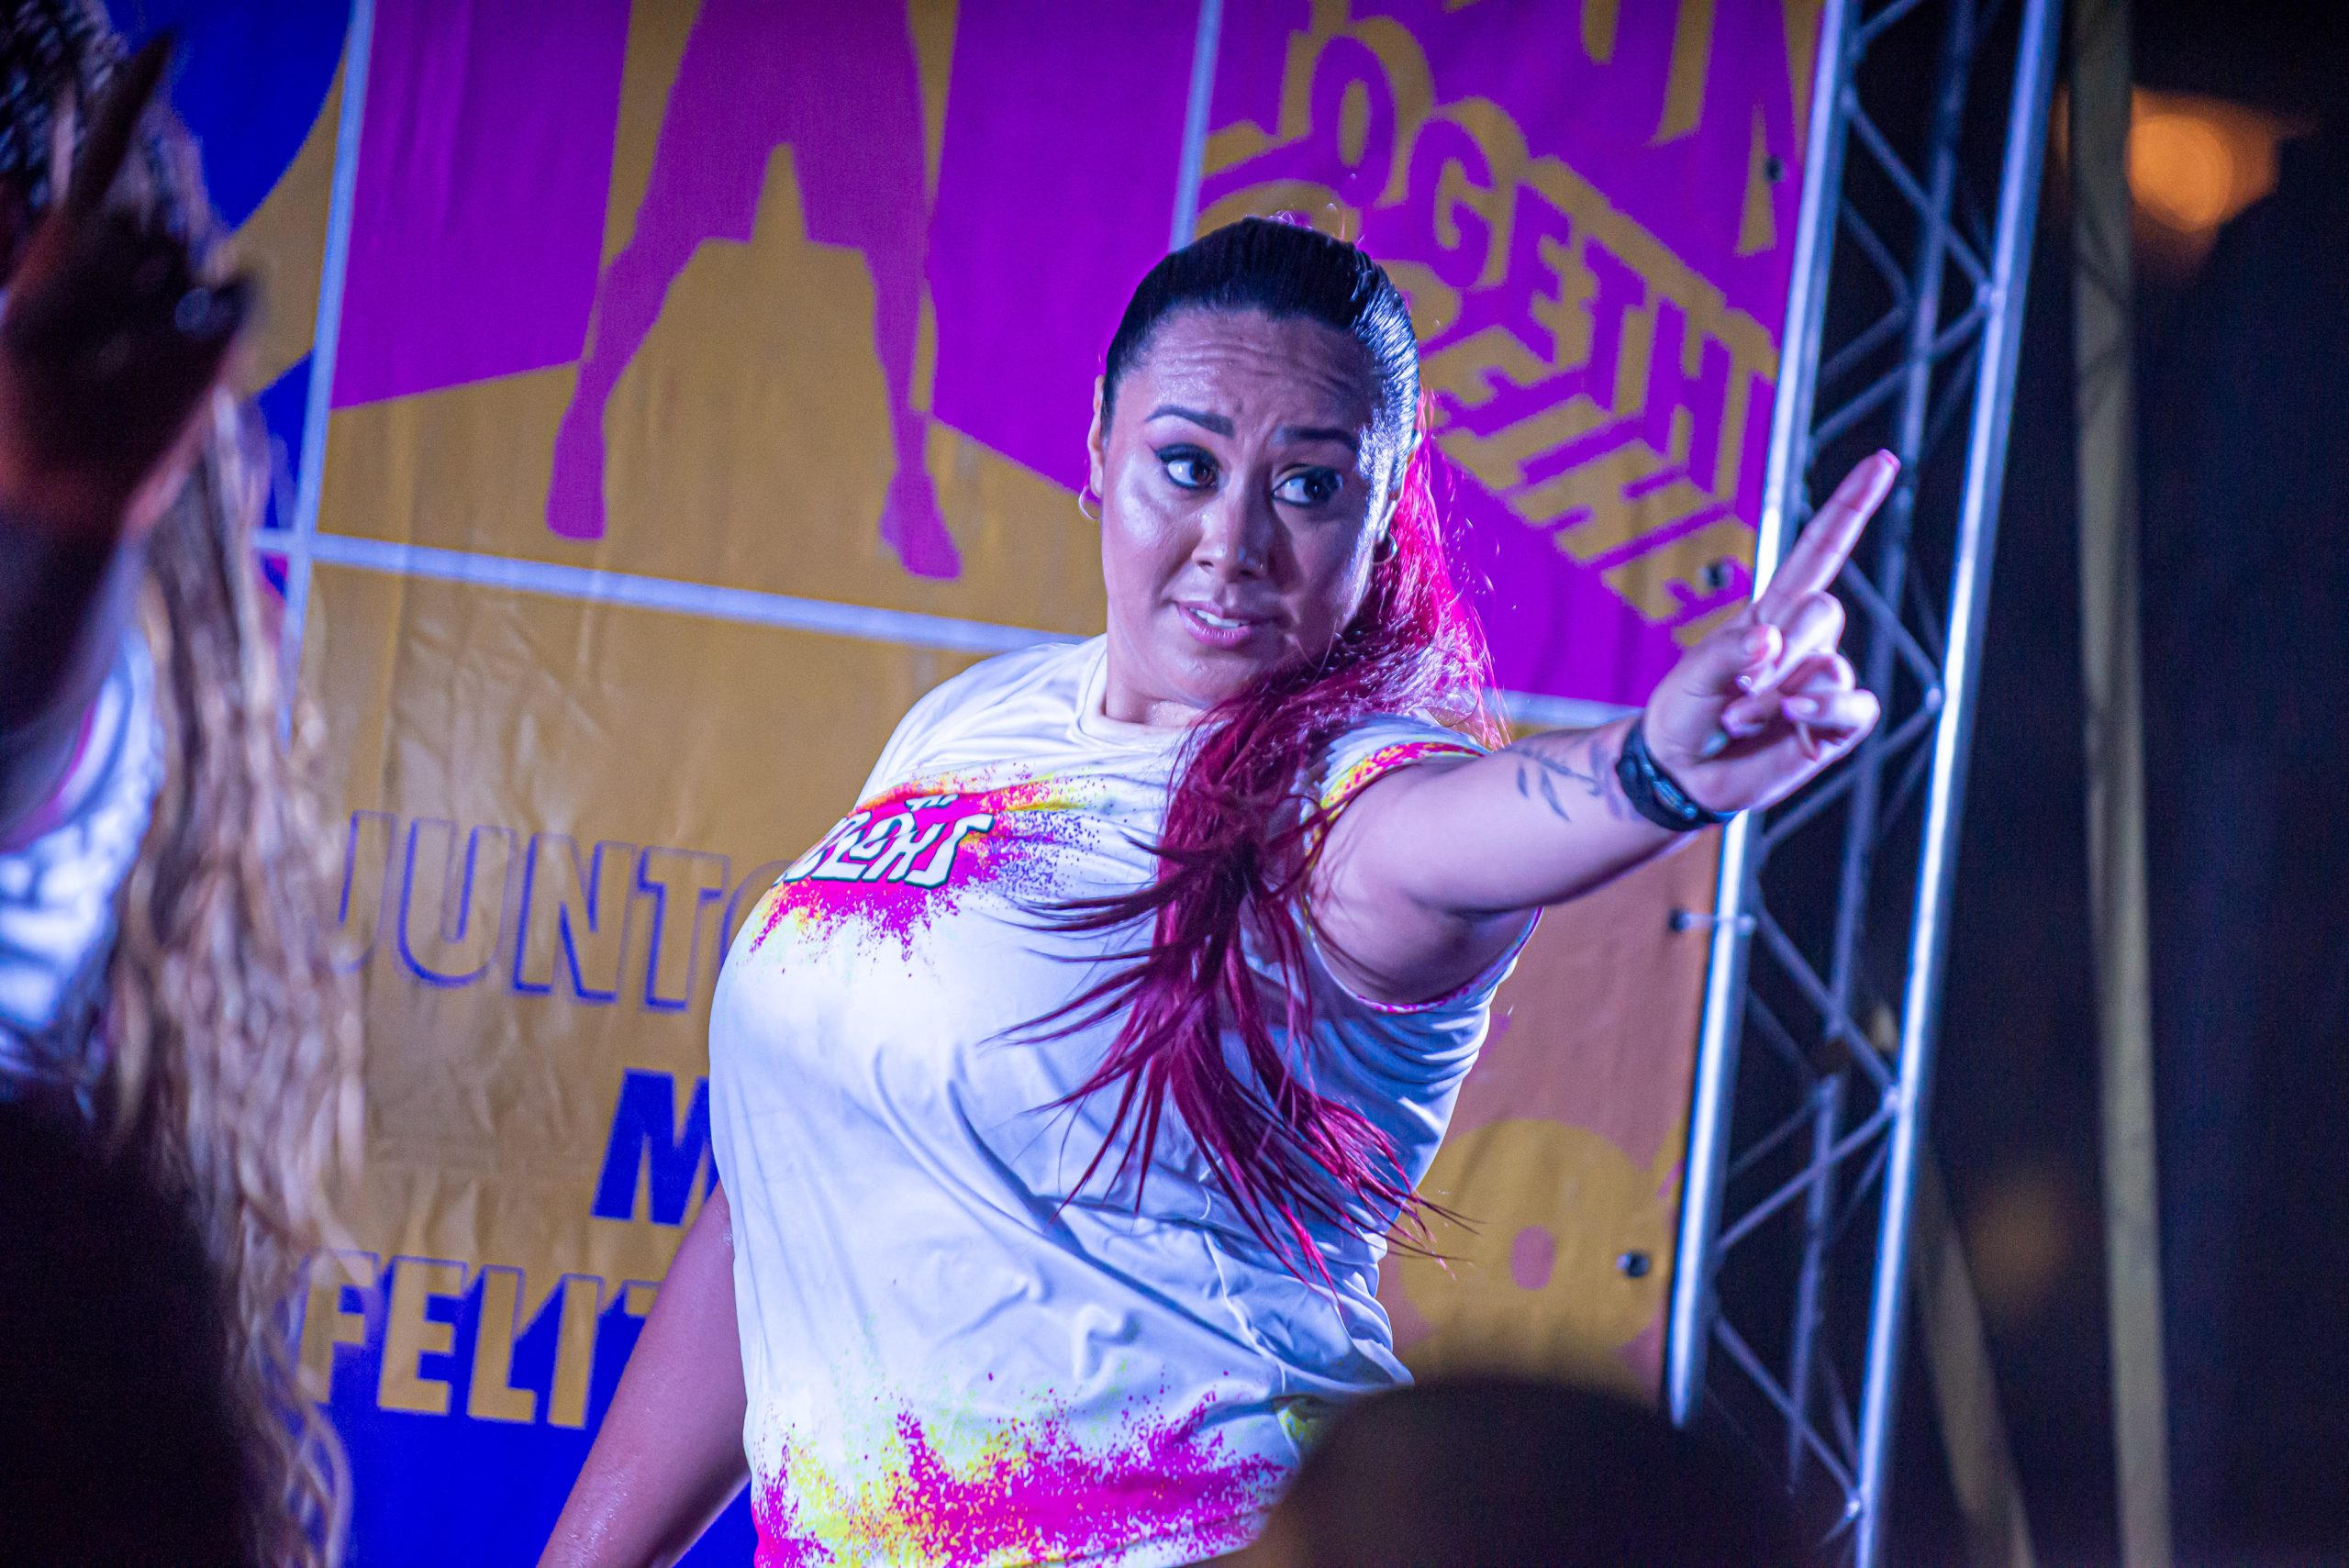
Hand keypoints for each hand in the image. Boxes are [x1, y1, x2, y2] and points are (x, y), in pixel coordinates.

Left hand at [0, 38, 248, 541]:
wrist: (66, 486)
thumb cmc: (19, 409)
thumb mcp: (10, 322)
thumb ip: (40, 255)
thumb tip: (39, 185)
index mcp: (70, 239)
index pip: (113, 144)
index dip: (141, 91)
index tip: (174, 37)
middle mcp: (131, 259)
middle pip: (143, 214)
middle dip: (111, 269)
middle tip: (74, 340)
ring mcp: (180, 297)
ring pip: (185, 253)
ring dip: (146, 305)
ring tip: (115, 361)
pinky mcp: (220, 337)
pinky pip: (236, 289)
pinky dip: (210, 312)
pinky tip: (177, 351)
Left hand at [1640, 451, 1896, 815]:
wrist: (1680, 773)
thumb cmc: (1683, 715)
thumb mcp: (1690, 677)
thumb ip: (1728, 655)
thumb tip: (1773, 641)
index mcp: (1772, 612)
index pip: (1820, 551)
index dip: (1851, 507)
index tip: (1883, 461)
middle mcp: (1806, 642)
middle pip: (1825, 612)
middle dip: (1777, 654)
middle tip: (1733, 694)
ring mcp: (1824, 682)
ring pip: (1832, 665)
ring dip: (1781, 695)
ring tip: (1741, 720)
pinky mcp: (1835, 726)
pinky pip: (1854, 706)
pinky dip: (1822, 710)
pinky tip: (1791, 721)